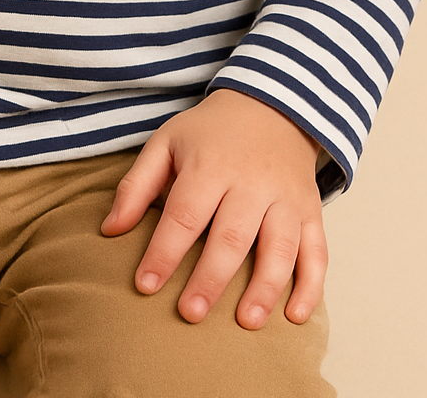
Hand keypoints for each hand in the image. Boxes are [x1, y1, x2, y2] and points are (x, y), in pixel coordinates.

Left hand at [100, 89, 326, 328]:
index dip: (163, 252)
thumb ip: (136, 186)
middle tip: (190, 314)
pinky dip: (311, 286)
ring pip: (280, 247)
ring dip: (265, 287)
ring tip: (246, 323)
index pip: (184, 214)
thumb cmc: (210, 133)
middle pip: (232, 236)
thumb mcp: (166, 143)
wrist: (271, 105)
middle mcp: (252, 182)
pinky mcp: (310, 210)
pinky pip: (317, 251)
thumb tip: (109, 231)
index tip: (145, 286)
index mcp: (210, 165)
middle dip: (210, 278)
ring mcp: (286, 197)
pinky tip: (296, 316)